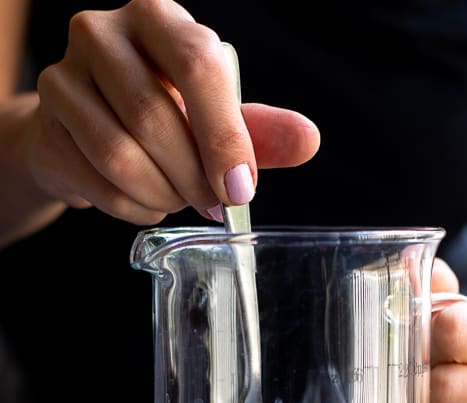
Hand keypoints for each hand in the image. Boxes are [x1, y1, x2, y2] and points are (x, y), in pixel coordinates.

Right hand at [24, 0, 319, 223]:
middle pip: (154, 117)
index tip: (242, 189)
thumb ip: (257, 131)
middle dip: (193, 177)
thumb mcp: (213, 118)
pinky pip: (98, 182)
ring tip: (178, 198)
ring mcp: (64, 75)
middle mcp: (102, 32)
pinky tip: (148, 203)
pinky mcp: (46, 121)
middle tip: (212, 203)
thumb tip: (308, 141)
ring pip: (120, 155)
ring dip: (162, 194)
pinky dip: (135, 207)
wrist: (87, 130)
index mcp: (158, 17)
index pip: (198, 66)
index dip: (224, 136)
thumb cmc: (162, 115)